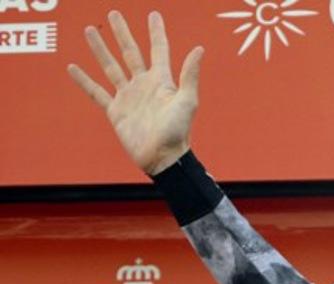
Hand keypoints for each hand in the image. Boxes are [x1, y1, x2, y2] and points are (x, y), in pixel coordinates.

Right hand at [67, 11, 202, 175]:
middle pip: (131, 52)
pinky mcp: (116, 111)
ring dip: (100, 49)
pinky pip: (96, 92)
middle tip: (113, 14)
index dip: (156, 32)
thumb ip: (189, 75)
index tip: (153, 14)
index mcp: (162, 81)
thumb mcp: (187, 101)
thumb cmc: (178, 132)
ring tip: (89, 30)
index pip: (159, 50)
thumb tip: (199, 48)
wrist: (163, 158)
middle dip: (122, 33)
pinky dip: (84, 80)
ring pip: (111, 67)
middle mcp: (144, 85)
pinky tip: (73, 67)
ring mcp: (128, 97)